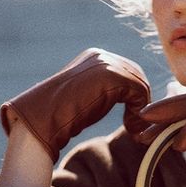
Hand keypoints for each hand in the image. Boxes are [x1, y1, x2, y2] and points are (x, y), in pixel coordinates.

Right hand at [0, 48, 150, 162]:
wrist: (44, 118)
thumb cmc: (61, 116)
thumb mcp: (88, 99)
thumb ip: (106, 93)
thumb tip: (130, 102)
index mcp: (95, 58)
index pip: (130, 72)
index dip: (134, 98)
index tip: (128, 122)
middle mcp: (101, 56)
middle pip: (138, 77)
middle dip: (140, 103)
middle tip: (133, 128)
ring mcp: (106, 64)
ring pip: (141, 85)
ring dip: (140, 111)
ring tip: (131, 130)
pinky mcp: (112, 77)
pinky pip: (140, 93)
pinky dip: (139, 112)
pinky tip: (128, 127)